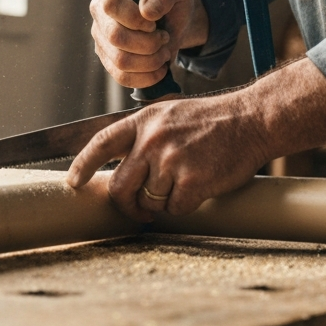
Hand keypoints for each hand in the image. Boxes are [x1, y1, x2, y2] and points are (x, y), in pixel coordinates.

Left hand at [67, 91, 268, 221]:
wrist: (251, 119)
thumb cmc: (213, 120)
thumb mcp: (171, 115)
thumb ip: (145, 136)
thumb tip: (122, 168)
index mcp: (144, 121)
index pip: (101, 143)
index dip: (83, 165)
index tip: (73, 183)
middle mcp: (152, 140)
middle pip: (120, 186)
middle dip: (126, 204)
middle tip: (139, 209)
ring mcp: (170, 160)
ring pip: (148, 201)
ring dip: (162, 203)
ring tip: (183, 184)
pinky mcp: (191, 180)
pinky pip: (174, 209)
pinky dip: (185, 206)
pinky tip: (199, 187)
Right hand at [89, 0, 208, 88]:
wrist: (174, 20)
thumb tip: (147, 11)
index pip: (111, 4)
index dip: (134, 18)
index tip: (154, 23)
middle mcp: (100, 13)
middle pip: (115, 37)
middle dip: (148, 43)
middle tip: (165, 38)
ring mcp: (101, 38)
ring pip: (120, 61)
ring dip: (150, 61)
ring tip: (164, 52)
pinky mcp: (108, 60)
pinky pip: (122, 77)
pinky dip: (147, 77)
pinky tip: (160, 69)